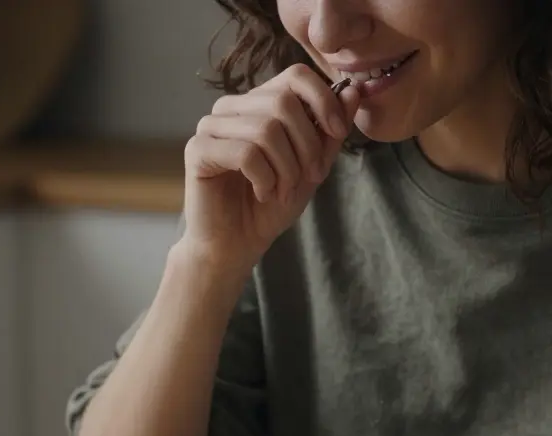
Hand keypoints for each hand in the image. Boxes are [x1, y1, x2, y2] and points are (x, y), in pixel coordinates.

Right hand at [181, 64, 360, 277]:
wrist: (238, 244)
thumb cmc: (272, 205)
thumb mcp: (312, 166)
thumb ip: (330, 130)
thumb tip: (353, 91)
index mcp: (258, 102)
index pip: (295, 75)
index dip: (324, 100)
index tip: (338, 131)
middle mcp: (232, 107)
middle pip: (283, 103)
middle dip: (308, 145)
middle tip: (310, 177)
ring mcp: (211, 126)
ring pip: (266, 129)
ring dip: (287, 169)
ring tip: (283, 191)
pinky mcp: (198, 150)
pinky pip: (246, 153)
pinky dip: (265, 179)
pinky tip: (262, 193)